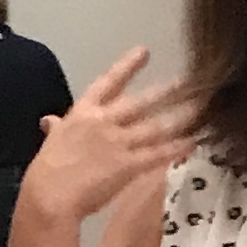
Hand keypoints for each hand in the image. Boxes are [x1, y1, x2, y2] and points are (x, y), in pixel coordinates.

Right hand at [19, 48, 199, 228]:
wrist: (50, 195)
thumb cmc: (46, 172)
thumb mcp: (52, 142)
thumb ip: (57, 128)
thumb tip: (50, 120)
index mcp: (82, 113)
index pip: (108, 83)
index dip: (127, 66)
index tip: (144, 51)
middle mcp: (104, 122)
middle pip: (139, 102)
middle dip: (164, 91)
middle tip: (186, 80)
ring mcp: (118, 142)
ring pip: (155, 126)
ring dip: (179, 117)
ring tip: (200, 109)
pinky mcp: (128, 165)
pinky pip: (158, 154)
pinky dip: (177, 148)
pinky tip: (193, 142)